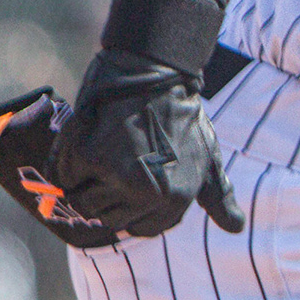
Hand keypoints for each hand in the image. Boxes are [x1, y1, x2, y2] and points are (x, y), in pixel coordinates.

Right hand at [51, 52, 244, 240]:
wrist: (158, 71)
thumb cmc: (182, 115)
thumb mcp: (207, 157)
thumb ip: (218, 197)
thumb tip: (236, 229)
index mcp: (175, 200)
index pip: (140, 228)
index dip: (130, 207)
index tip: (131, 178)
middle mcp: (147, 195)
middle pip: (106, 218)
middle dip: (105, 192)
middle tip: (117, 156)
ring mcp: (116, 177)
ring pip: (81, 201)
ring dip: (85, 177)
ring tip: (105, 146)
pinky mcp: (89, 156)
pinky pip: (63, 175)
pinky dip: (67, 157)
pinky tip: (88, 135)